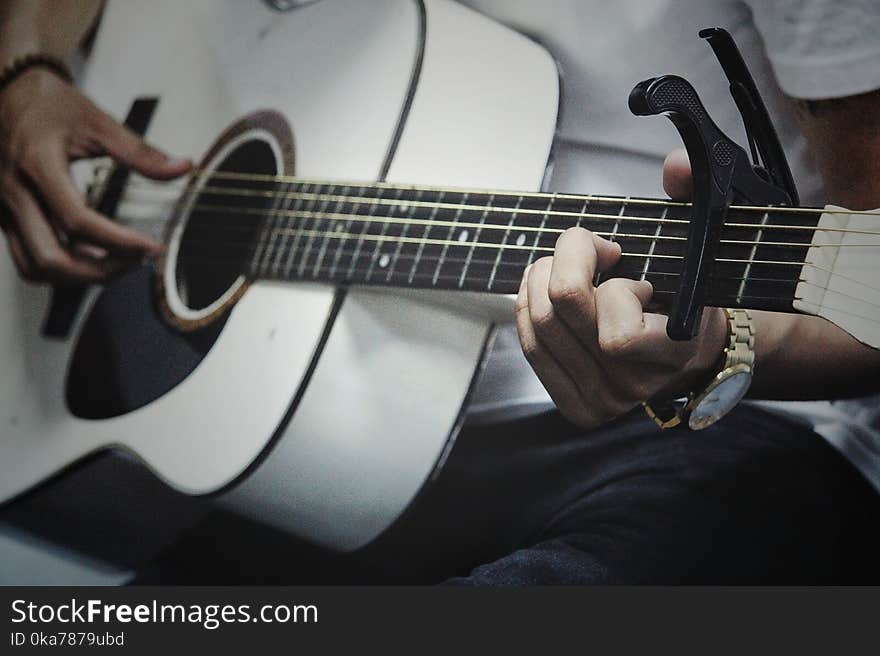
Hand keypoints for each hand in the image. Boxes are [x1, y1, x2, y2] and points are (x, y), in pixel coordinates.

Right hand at [0, 67, 190, 282]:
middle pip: (51, 257)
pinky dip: (62, 268)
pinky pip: (28, 258)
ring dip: (79, 276)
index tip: (151, 246)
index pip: (77, 220)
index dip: (119, 242)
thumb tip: (182, 168)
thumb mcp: (98, 121)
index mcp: (37, 164)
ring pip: (34, 267)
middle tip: (138, 261)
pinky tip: (93, 255)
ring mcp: (3, 208)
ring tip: (118, 262)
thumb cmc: (49, 104)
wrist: (8, 92)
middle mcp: (14, 191)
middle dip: (99, 270)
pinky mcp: (4, 217)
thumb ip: (141, 152)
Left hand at [515, 149, 726, 428]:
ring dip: (543, 277)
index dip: (614, 286)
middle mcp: (634, 385)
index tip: (629, 268)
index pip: (618, 334)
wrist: (692, 355)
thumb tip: (677, 164)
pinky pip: (530, 345)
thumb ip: (696, 196)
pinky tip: (549, 290)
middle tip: (588, 249)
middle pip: (562, 312)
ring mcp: (601, 400)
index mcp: (675, 354)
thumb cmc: (692, 296)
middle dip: (567, 260)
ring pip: (538, 323)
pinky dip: (530, 303)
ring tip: (571, 268)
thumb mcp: (703, 245)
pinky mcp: (575, 405)